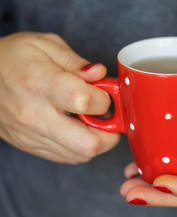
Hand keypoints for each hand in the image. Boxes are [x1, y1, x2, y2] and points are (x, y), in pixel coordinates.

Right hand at [0, 32, 119, 163]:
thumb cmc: (12, 57)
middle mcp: (35, 115)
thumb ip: (76, 62)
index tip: (104, 93)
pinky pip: (67, 157)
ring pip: (81, 154)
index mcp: (41, 84)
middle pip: (89, 143)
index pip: (84, 102)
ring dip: (97, 140)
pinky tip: (77, 128)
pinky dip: (80, 146)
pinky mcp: (30, 146)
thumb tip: (101, 75)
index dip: (105, 99)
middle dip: (110, 133)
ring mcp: (31, 135)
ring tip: (91, 120)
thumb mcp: (45, 45)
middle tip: (109, 117)